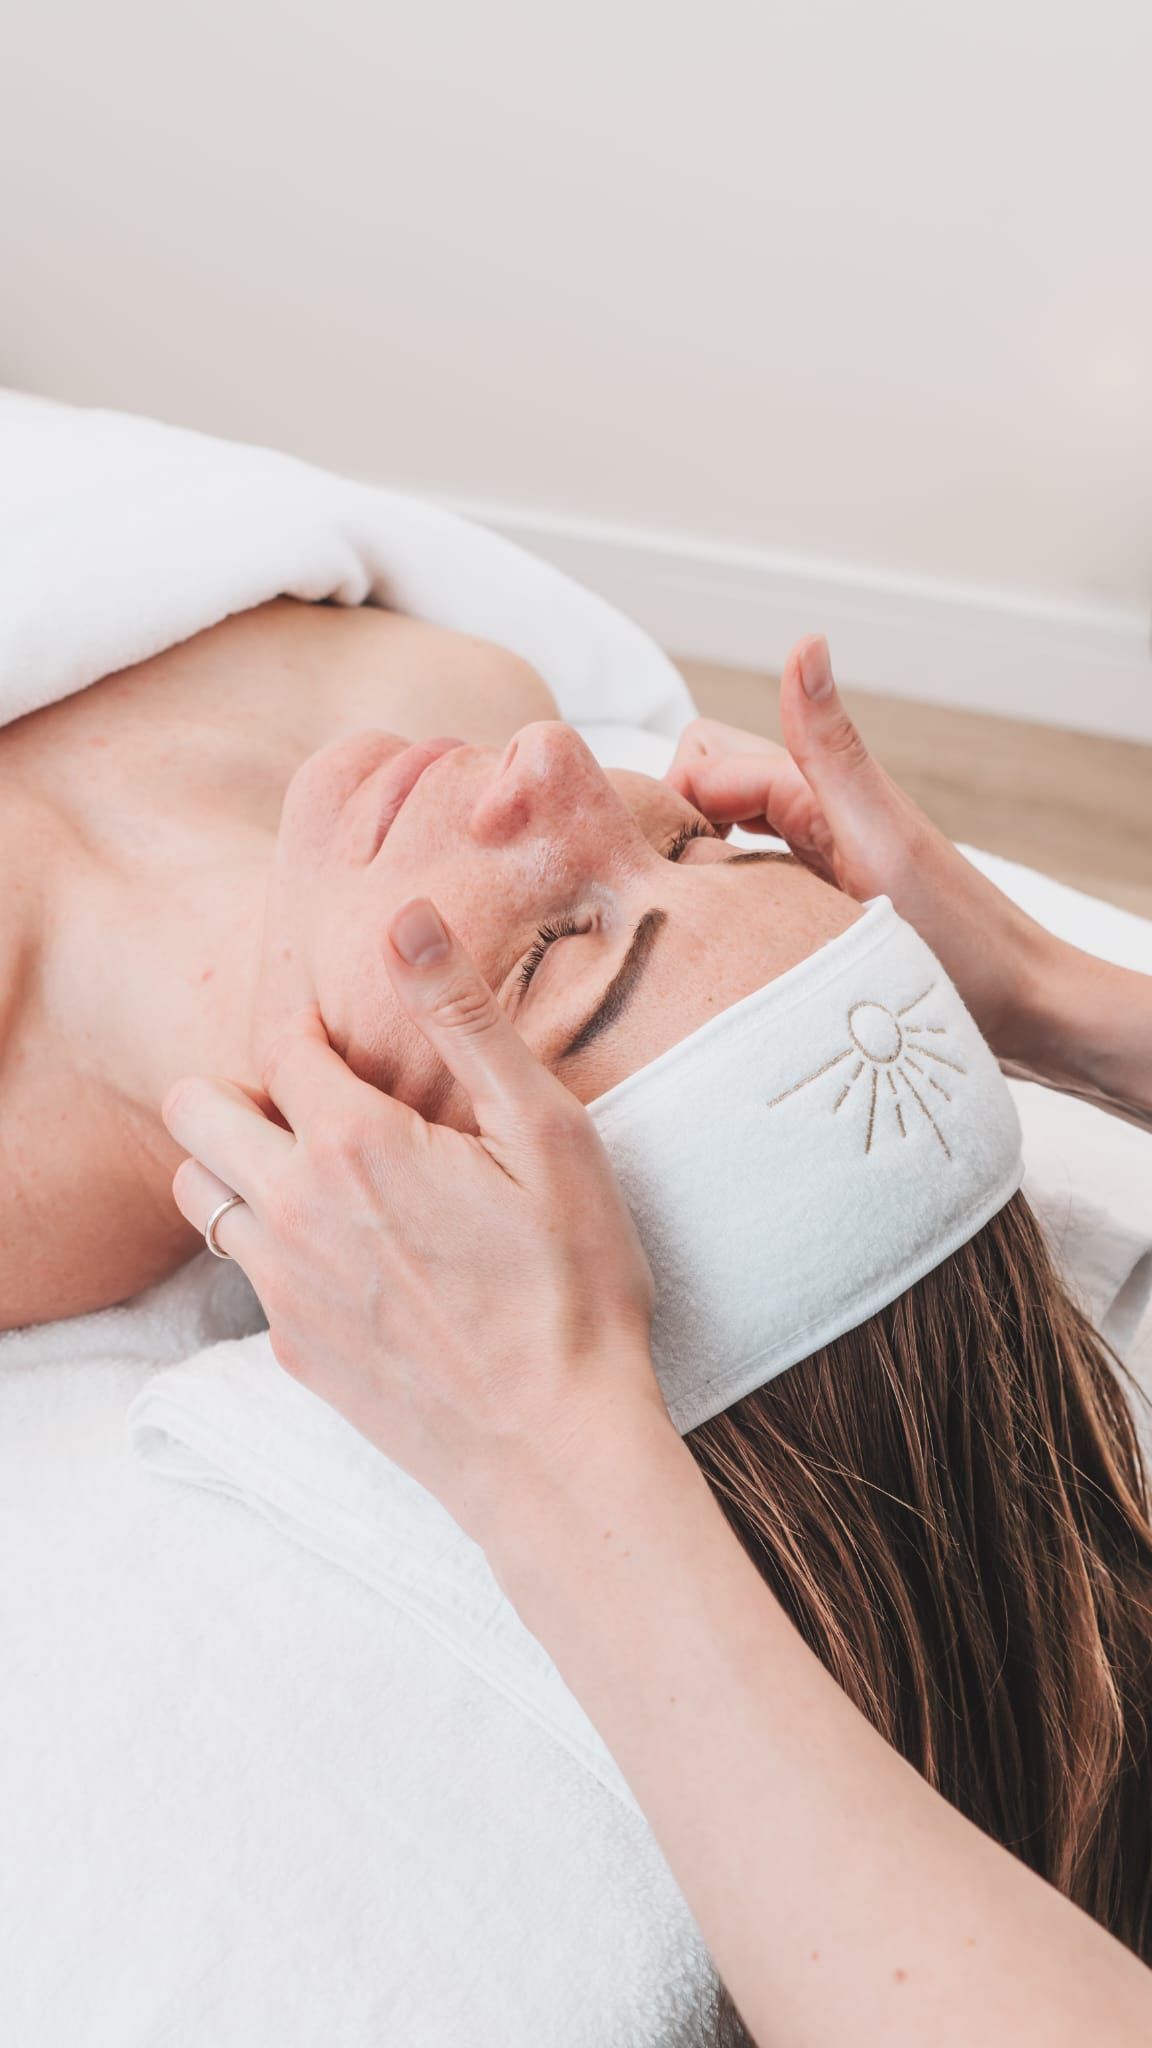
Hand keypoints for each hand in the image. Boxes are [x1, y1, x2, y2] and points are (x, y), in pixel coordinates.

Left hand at [162, 897, 664, 1549]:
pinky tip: (353, 1257)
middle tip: (319, 1099)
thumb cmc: (573, 1287)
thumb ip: (464, 1021)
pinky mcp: (291, 1351)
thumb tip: (405, 916)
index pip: (280, 1041)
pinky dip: (272, 1243)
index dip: (307, 1019)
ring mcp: (282, 1288)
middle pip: (195, 1109)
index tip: (345, 1028)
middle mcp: (293, 1209)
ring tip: (319, 1170)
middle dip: (240, 1085)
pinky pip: (243, 1270)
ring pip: (195, 1191)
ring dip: (236, 1164)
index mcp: (355, 1143)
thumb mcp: (547, 1135)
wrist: (555, 1450)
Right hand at [664, 634, 1056, 1060]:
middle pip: (706, 791)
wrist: (1024, 1013)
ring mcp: (811, 867)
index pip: (703, 766)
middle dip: (671, 822)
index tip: (639, 868)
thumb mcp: (879, 838)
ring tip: (677, 922)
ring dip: (692, 863)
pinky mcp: (815, 913)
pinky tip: (717, 943)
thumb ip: (830, 749)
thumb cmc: (960, 936)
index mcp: (816, 791)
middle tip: (659, 896)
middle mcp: (810, 820)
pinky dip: (719, 900)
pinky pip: (745, 888)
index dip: (663, 804)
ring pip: (720, 840)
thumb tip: (807, 640)